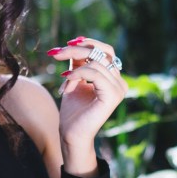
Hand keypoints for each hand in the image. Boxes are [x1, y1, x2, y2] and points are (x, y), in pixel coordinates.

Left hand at [49, 36, 126, 175]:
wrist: (71, 134)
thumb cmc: (72, 111)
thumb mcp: (74, 80)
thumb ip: (78, 63)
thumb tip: (76, 43)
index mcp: (113, 79)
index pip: (105, 51)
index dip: (87, 43)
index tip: (66, 44)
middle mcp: (120, 83)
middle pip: (102, 52)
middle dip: (78, 49)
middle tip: (57, 52)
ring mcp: (119, 89)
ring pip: (96, 62)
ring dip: (73, 65)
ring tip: (61, 78)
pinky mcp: (113, 95)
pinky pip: (94, 73)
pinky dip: (77, 74)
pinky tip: (65, 82)